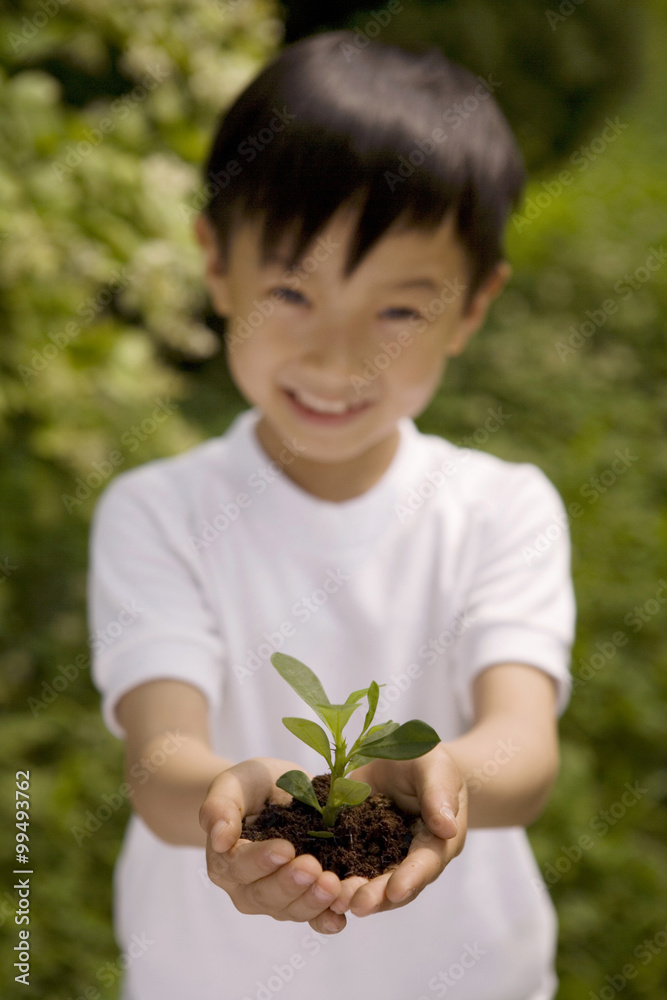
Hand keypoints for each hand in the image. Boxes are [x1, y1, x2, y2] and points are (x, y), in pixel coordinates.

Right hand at [199, 757, 360, 933]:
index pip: (240, 866)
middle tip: (312, 868)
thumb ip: (219, 806)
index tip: (285, 849)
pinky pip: (314, 917)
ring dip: (312, 901)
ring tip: (331, 885)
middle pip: (266, 894)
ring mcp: (276, 899)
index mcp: (225, 861)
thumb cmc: (250, 786)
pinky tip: (340, 917)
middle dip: (290, 883)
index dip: (262, 860)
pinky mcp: (303, 900)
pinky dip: (327, 919)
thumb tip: (219, 839)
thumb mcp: (232, 783)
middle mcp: (247, 888)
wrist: (277, 791)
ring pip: (292, 909)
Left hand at [329, 743, 466, 918]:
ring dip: (353, 893)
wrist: (400, 757)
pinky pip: (344, 862)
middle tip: (356, 905)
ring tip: (334, 900)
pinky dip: (332, 874)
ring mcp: (381, 853)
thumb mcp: (435, 768)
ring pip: (369, 881)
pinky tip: (315, 881)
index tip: (396, 891)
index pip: (426, 863)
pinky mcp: (355, 844)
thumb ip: (439, 794)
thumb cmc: (426, 761)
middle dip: (376, 895)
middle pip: (395, 883)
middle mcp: (409, 856)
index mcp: (436, 841)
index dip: (411, 878)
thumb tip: (447, 827)